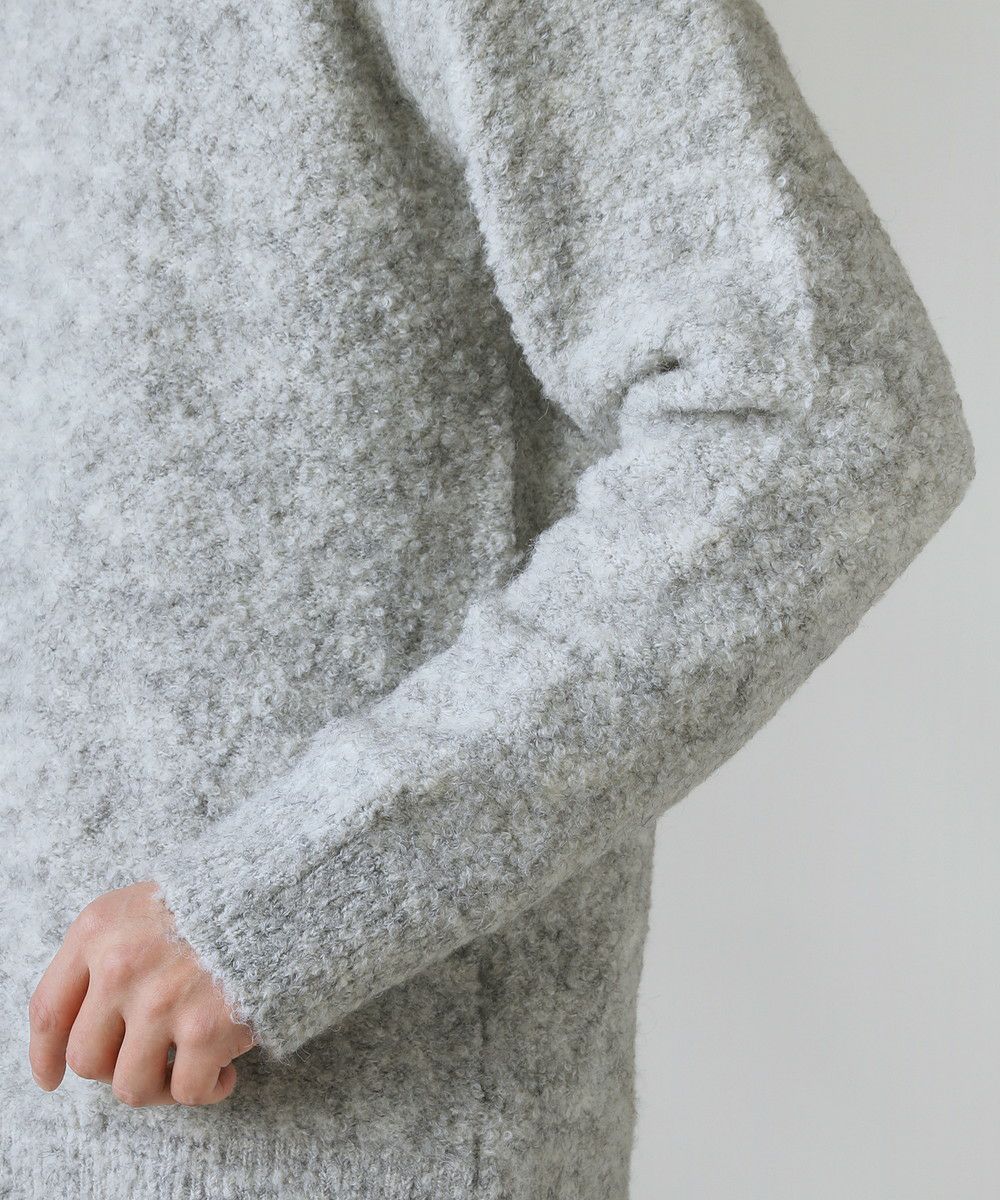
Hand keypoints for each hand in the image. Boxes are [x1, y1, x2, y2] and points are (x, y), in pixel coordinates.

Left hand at [27, 881, 256, 1107]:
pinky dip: (208, 1090)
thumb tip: (77, 1028)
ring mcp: (161, 1000)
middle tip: (150, 1058)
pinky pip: (187, 1091)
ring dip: (159, 1089)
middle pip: (87, 1059)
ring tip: (187, 1070)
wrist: (284, 888)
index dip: (46, 1055)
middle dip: (116, 1069)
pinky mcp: (207, 1028)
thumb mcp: (145, 903)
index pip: (49, 1010)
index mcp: (99, 930)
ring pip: (130, 1087)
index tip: (52, 1078)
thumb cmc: (216, 899)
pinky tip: (226, 1071)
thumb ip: (109, 952)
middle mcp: (120, 966)